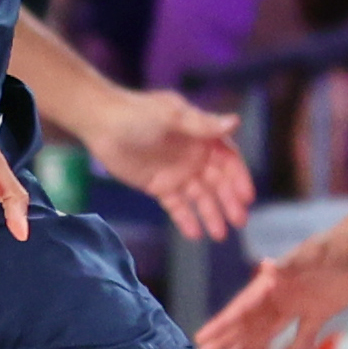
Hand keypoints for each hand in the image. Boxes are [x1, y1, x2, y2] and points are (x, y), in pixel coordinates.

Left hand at [82, 87, 254, 239]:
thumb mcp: (172, 116)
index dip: (238, 178)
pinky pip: (176, 206)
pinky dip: (186, 219)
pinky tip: (195, 235)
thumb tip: (236, 121)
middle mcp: (193, 156)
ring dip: (211, 215)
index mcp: (201, 136)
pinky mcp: (159, 187)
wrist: (101, 124)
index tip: (246, 197)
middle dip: (229, 202)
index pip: (228, 160)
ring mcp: (177, 173)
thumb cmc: (137, 113)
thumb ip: (202, 124)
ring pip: (199, 198)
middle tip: (239, 221)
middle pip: (217, 182)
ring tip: (220, 235)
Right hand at [190, 197, 347, 348]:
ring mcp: (300, 304)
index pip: (244, 305)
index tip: (203, 337)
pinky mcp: (320, 311)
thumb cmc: (342, 243)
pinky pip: (303, 336)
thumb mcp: (318, 251)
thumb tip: (266, 267)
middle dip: (227, 338)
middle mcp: (282, 294)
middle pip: (249, 321)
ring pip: (268, 330)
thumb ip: (293, 261)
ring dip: (249, 346)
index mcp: (276, 280)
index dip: (223, 323)